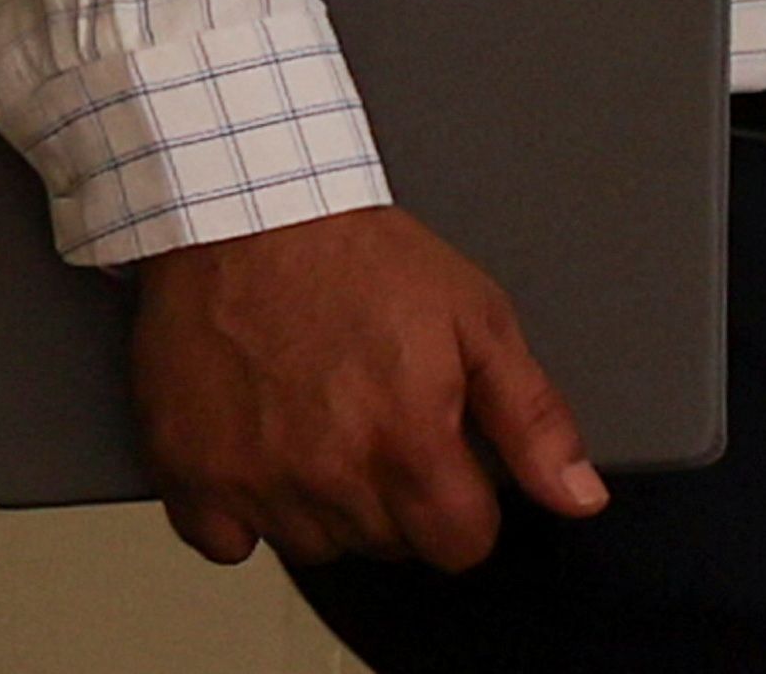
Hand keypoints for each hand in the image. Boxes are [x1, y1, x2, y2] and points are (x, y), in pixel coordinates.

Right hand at [132, 205, 604, 571]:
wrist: (252, 219)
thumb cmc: (363, 261)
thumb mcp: (480, 321)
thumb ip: (533, 420)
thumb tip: (578, 497)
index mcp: (408, 442)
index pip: (460, 545)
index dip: (471, 512)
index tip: (458, 475)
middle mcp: (330, 477)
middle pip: (390, 547)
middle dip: (405, 501)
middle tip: (389, 425)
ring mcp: (253, 482)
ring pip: (315, 547)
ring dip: (331, 507)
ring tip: (330, 428)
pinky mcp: (187, 476)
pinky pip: (228, 544)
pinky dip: (249, 514)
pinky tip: (268, 454)